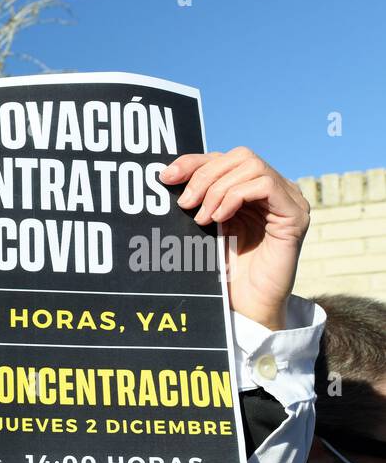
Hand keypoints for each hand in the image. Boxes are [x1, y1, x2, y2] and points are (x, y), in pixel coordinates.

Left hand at [161, 147, 309, 330]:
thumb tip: (167, 175)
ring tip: (202, 218)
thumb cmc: (224, 273)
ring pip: (251, 165)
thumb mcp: (204, 229)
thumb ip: (197, 201)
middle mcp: (273, 190)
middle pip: (238, 156)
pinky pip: (265, 185)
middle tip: (185, 204)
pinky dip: (236, 196)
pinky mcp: (295, 214)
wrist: (246, 307)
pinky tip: (220, 218)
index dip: (194, 162)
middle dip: (204, 175)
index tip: (166, 176)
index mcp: (250, 190)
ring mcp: (288, 200)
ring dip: (218, 188)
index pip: (223, 159)